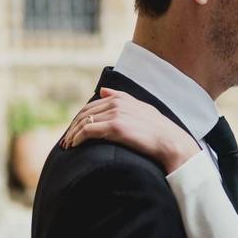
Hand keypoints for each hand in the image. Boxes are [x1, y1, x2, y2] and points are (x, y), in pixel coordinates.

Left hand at [60, 87, 200, 172]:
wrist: (170, 142)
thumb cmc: (159, 130)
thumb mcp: (142, 109)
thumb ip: (121, 98)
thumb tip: (103, 91)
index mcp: (122, 99)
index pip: (92, 106)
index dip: (81, 118)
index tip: (75, 130)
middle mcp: (117, 103)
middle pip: (85, 113)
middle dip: (73, 126)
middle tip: (67, 140)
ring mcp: (116, 114)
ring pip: (84, 122)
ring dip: (73, 134)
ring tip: (68, 146)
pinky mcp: (115, 127)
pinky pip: (88, 131)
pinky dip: (78, 138)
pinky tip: (74, 146)